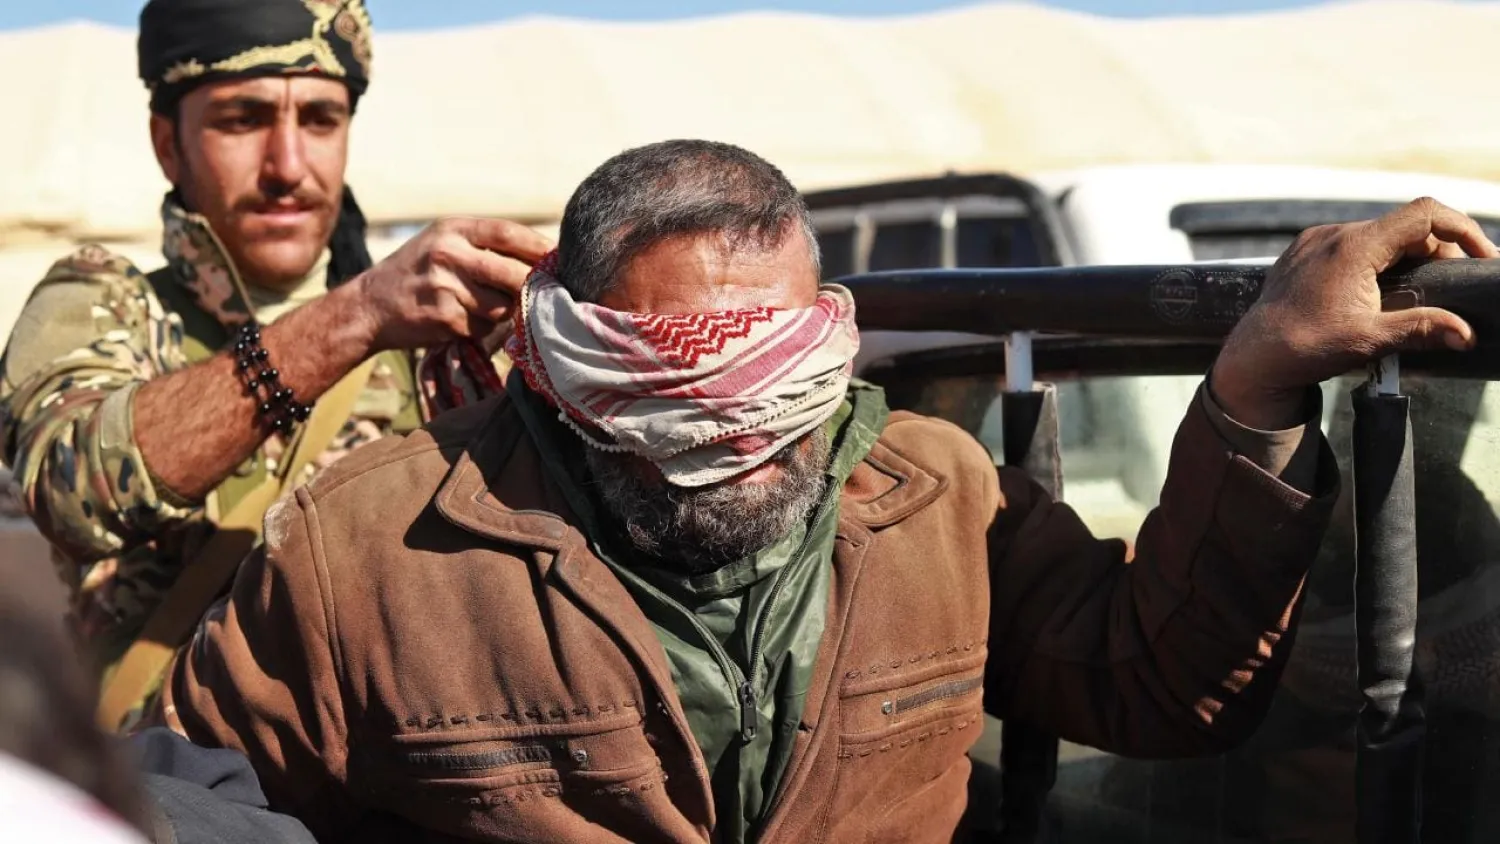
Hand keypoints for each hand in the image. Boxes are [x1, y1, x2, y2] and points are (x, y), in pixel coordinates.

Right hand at [346, 217, 552, 351]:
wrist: (369, 306)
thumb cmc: (416, 274)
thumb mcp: (443, 245)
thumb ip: (484, 247)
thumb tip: (543, 259)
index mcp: (452, 229)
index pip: (508, 232)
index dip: (539, 246)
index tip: (561, 258)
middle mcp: (449, 253)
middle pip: (514, 272)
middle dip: (534, 287)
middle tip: (548, 295)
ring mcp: (446, 286)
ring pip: (502, 305)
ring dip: (504, 312)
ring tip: (483, 307)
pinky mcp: (444, 317)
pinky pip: (483, 326)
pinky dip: (482, 329)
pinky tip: (462, 321)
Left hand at [1212, 197, 1499, 428]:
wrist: (1252, 358)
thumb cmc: (1305, 347)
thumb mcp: (1370, 339)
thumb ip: (1422, 329)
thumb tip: (1467, 335)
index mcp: (1354, 246)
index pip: (1425, 215)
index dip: (1463, 230)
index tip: (1481, 257)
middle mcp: (1333, 234)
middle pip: (1405, 226)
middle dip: (1438, 250)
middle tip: (1452, 284)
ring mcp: (1315, 241)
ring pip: (1378, 234)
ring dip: (1407, 255)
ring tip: (1421, 290)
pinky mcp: (1303, 253)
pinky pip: (1351, 244)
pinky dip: (1376, 259)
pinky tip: (1382, 288)